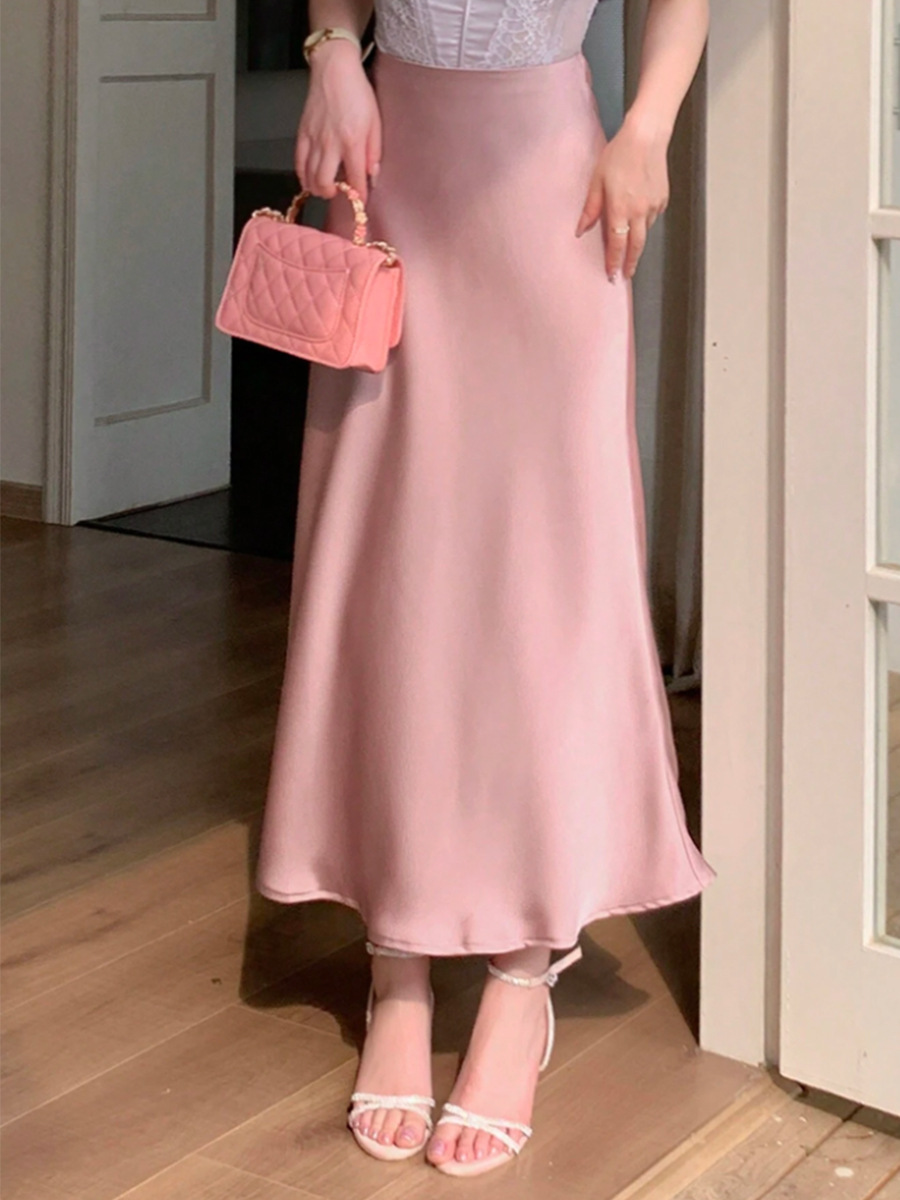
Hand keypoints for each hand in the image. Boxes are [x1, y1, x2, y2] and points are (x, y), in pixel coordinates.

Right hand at [295, 39, 381, 203]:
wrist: (334, 69)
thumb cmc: (356, 92)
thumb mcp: (375, 122)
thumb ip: (374, 151)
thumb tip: (373, 175)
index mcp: (352, 141)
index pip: (355, 179)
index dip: (358, 195)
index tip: (361, 201)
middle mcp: (330, 143)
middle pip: (325, 182)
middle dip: (332, 194)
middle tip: (339, 193)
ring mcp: (314, 139)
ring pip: (309, 176)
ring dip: (317, 188)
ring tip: (325, 188)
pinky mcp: (302, 133)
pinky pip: (298, 162)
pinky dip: (302, 175)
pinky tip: (309, 178)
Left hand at [575, 110, 670, 281]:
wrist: (646, 136)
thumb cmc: (619, 154)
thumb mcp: (596, 181)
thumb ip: (590, 209)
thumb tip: (580, 230)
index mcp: (620, 208)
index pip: (617, 244)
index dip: (614, 262)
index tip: (612, 275)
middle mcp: (639, 211)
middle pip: (636, 246)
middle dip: (631, 263)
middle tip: (626, 274)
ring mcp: (653, 205)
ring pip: (644, 231)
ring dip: (636, 239)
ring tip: (629, 244)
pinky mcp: (663, 198)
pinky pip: (652, 216)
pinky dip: (644, 220)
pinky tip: (638, 213)